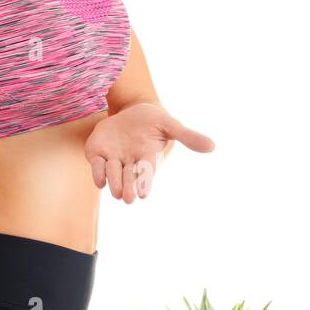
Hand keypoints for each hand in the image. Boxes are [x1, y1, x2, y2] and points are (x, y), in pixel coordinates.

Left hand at [84, 102, 214, 202]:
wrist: (129, 110)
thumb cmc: (153, 120)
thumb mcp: (170, 125)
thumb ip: (188, 137)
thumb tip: (212, 146)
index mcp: (147, 157)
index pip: (147, 172)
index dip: (145, 182)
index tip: (144, 193)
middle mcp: (130, 162)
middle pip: (129, 177)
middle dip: (128, 187)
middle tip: (129, 198)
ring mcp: (113, 158)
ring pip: (113, 174)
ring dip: (114, 183)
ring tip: (116, 193)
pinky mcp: (98, 152)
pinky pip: (97, 165)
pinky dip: (98, 173)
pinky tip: (100, 181)